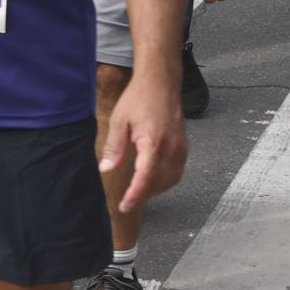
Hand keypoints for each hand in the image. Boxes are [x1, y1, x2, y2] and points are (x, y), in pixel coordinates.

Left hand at [101, 72, 186, 211]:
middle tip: (127, 201)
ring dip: (155, 189)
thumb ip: (114, 147)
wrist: (161, 83)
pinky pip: (177, 172)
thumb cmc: (138, 99)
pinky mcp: (184, 147)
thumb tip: (106, 169)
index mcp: (153, 142)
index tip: (125, 206)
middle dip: (143, 195)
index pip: (145, 177)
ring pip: (170, 180)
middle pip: (158, 182)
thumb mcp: (119, 120)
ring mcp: (180, 148)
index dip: (135, 195)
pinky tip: (152, 180)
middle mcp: (171, 148)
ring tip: (138, 192)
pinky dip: (165, 181)